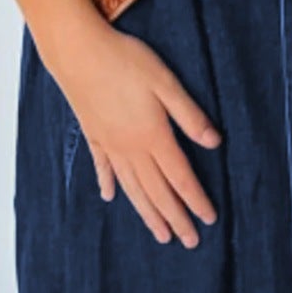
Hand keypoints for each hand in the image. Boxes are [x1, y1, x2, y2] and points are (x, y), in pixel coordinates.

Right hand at [54, 23, 220, 247]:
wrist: (77, 51)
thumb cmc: (125, 60)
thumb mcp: (166, 82)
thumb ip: (189, 115)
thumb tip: (214, 143)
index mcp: (153, 136)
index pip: (181, 178)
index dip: (196, 201)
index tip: (209, 220)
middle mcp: (130, 148)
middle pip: (157, 192)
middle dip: (175, 218)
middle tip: (189, 241)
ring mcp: (109, 144)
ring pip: (132, 188)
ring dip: (148, 213)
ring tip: (160, 234)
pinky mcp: (93, 134)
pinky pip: (104, 168)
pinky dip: (109, 185)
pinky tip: (111, 198)